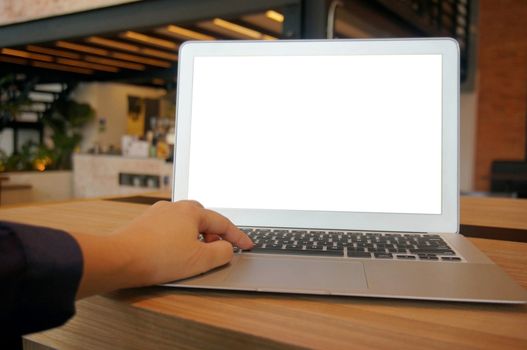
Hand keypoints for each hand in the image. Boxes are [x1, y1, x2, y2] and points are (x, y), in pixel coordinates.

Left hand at [74, 200, 252, 297]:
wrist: (119, 258)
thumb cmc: (158, 257)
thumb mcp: (200, 260)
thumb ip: (222, 253)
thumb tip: (228, 249)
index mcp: (192, 212)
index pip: (222, 223)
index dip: (238, 236)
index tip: (247, 245)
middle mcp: (174, 208)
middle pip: (203, 218)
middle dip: (215, 233)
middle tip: (220, 248)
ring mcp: (157, 214)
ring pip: (184, 223)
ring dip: (196, 236)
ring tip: (197, 253)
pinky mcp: (143, 224)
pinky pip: (168, 229)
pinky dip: (178, 238)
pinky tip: (174, 253)